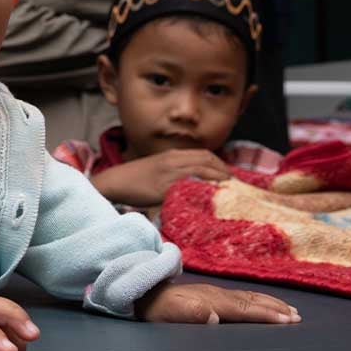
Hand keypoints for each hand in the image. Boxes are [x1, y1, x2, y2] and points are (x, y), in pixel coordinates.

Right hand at [90, 149, 231, 206]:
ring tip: (230, 190)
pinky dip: (202, 189)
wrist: (115, 181)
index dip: (220, 164)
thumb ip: (174, 171)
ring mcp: (168, 173)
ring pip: (201, 170)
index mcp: (172, 155)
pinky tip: (210, 196)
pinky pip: (188, 186)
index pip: (204, 155)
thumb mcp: (157, 169)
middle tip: (235, 184)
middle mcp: (173, 160)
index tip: (229, 175)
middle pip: (206, 160)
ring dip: (218, 179)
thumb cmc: (135, 178)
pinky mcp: (163, 187)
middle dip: (224, 170)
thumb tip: (192, 182)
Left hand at [136, 281, 299, 324]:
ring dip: (270, 303)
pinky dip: (257, 299)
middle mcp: (216, 294)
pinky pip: (241, 296)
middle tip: (298, 316)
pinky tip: (261, 302)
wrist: (143, 293)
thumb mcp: (169, 314)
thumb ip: (191, 314)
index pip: (244, 309)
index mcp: (211, 301)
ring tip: (289, 309)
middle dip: (276, 308)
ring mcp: (214, 292)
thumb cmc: (157, 309)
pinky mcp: (210, 293)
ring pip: (248, 297)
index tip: (288, 320)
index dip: (267, 315)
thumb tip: (213, 318)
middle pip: (252, 301)